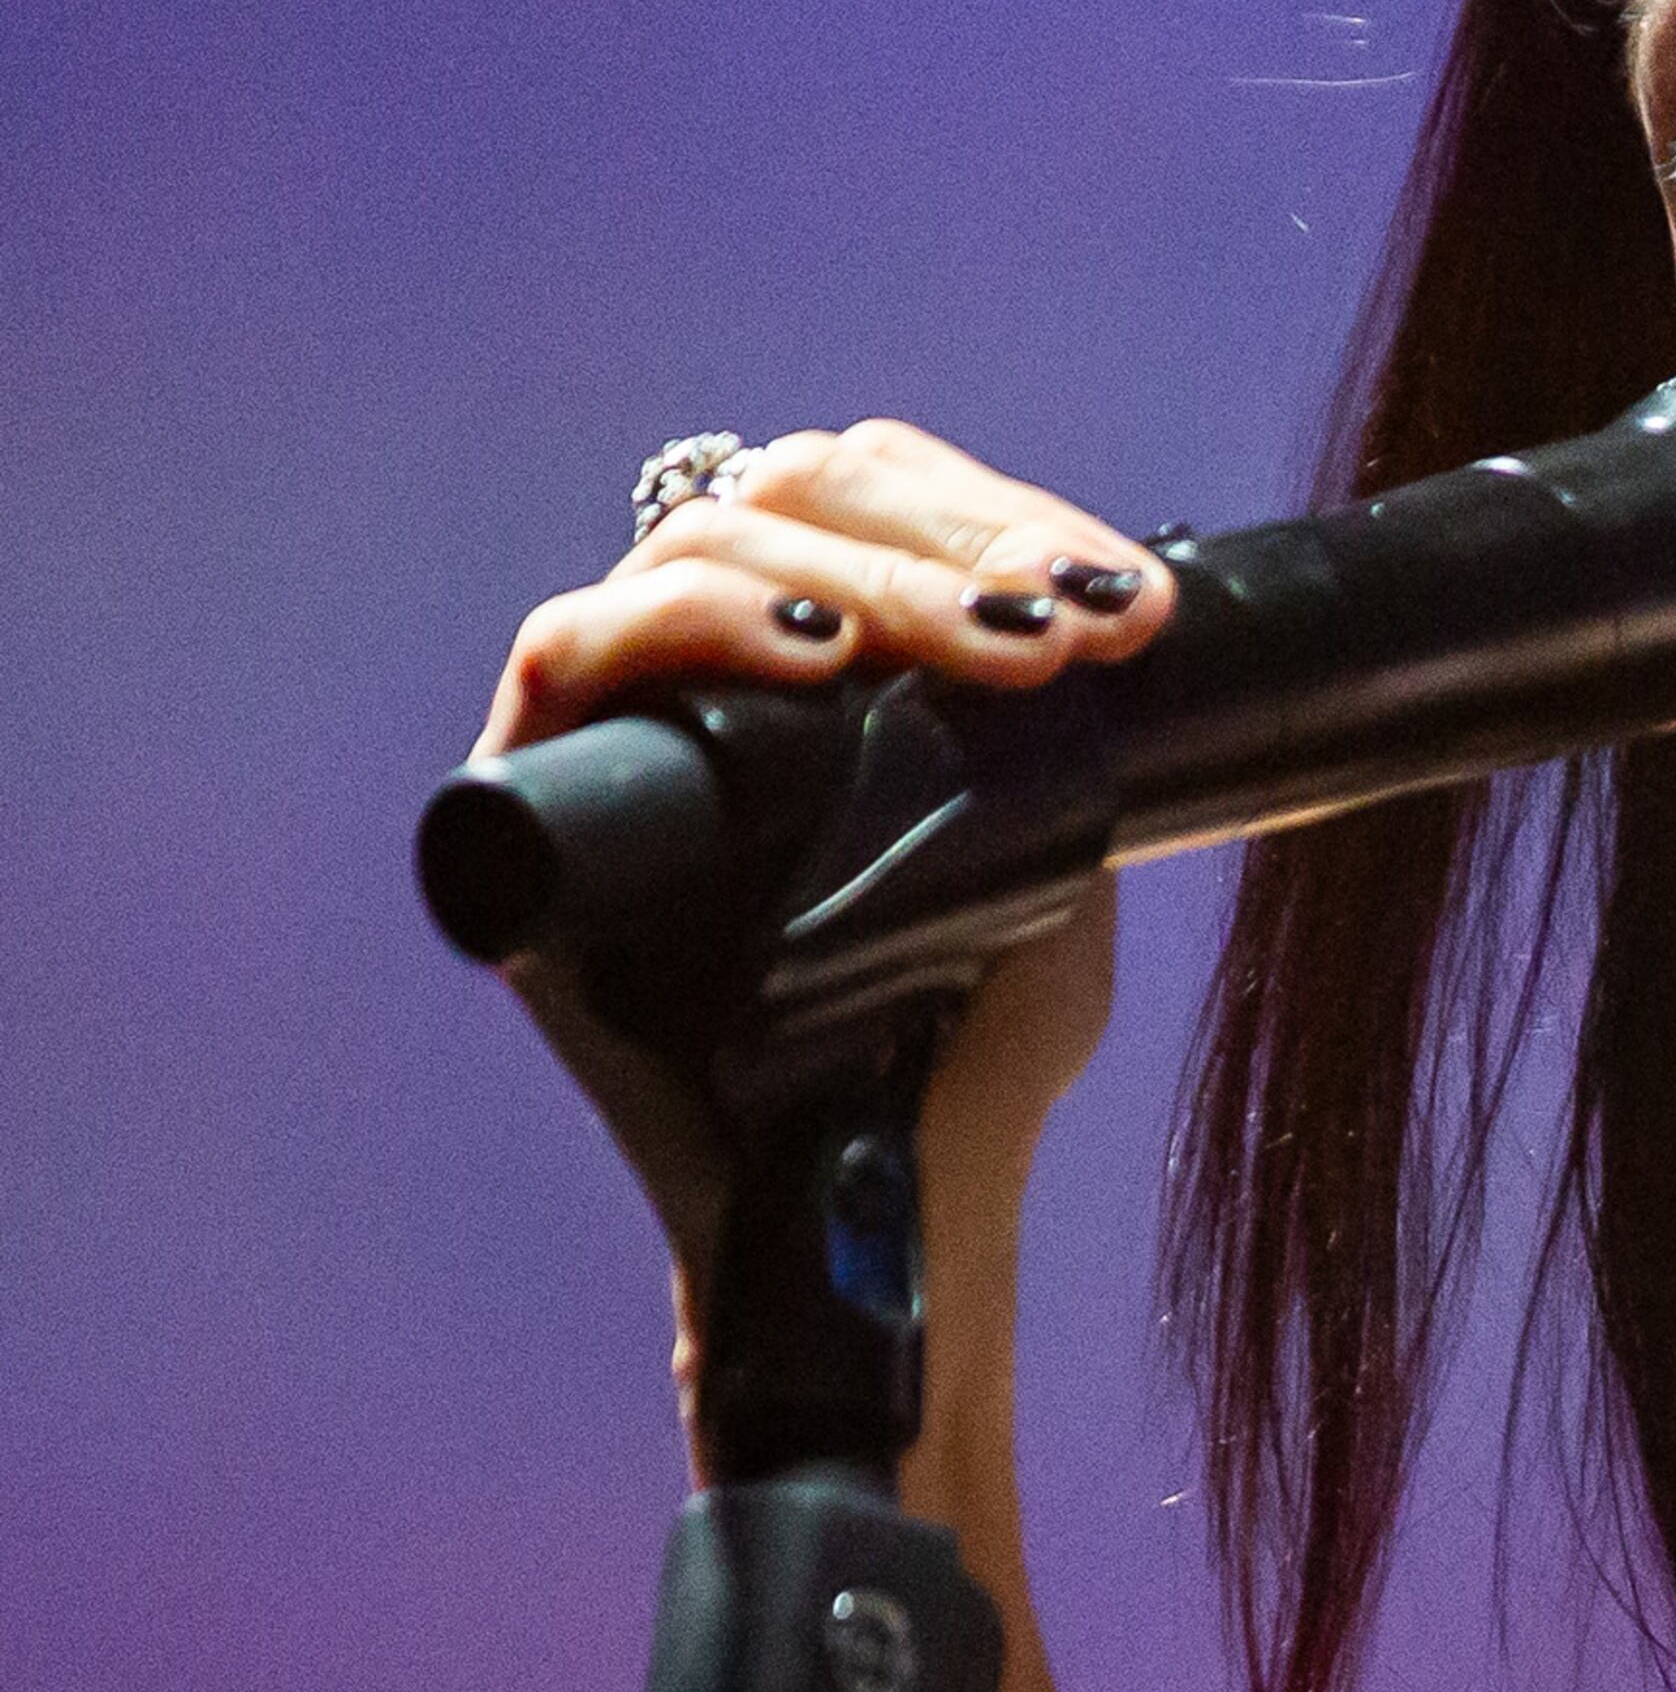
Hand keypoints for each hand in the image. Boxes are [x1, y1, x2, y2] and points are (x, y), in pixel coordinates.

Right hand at [475, 421, 1174, 1466]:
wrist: (897, 1197)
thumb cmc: (970, 1045)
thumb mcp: (1059, 854)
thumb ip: (1061, 737)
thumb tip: (1099, 598)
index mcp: (820, 660)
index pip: (877, 498)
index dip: (995, 513)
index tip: (1126, 603)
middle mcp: (702, 667)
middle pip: (790, 495)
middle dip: (947, 540)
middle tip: (1070, 626)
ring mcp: (614, 723)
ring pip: (698, 544)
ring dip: (860, 576)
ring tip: (989, 643)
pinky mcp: (532, 801)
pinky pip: (567, 649)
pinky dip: (689, 626)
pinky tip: (814, 659)